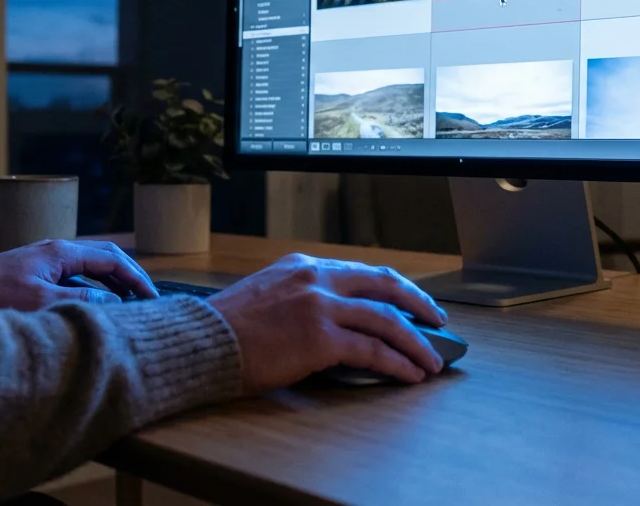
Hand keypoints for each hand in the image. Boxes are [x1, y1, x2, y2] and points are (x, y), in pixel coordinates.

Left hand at [0, 240, 157, 310]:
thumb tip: (114, 303)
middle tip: (149, 298)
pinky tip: (100, 303)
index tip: (153, 297)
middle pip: (107, 257)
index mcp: (63, 252)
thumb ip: (80, 302)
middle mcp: (59, 250)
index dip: (136, 278)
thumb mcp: (41, 302)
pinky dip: (96, 286)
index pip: (112, 260)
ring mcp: (50, 258)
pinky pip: (79, 274)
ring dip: (114, 282)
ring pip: (93, 266)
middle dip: (131, 276)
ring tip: (131, 302)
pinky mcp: (40, 270)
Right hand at [207, 254, 448, 392]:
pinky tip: (409, 374)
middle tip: (437, 321)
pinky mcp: (320, 338)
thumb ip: (301, 297)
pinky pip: (372, 350)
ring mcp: (320, 306)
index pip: (361, 272)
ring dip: (416, 341)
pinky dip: (396, 362)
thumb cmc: (226, 329)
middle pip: (384, 284)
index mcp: (303, 266)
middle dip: (418, 303)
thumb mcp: (266, 294)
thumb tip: (335, 320)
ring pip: (386, 319)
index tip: (410, 301)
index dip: (392, 288)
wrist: (201, 342)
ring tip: (431, 360)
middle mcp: (316, 279)